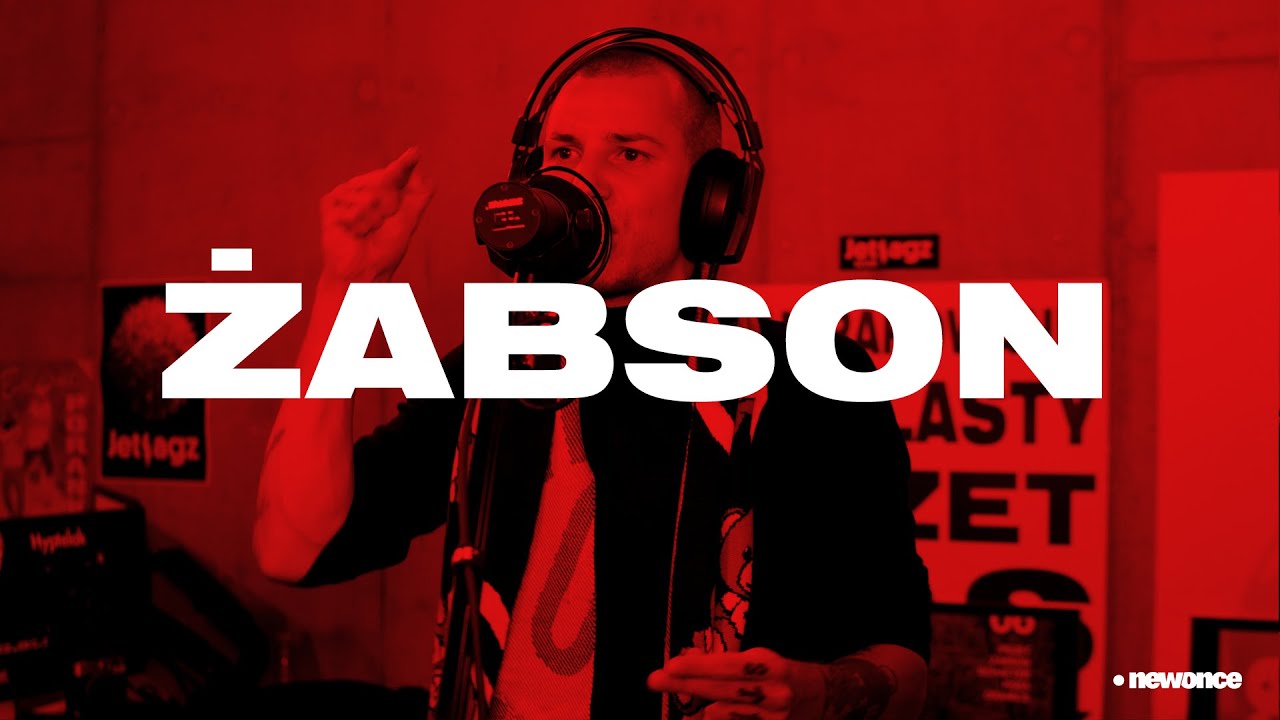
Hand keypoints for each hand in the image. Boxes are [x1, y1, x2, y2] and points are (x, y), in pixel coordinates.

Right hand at [320, 147, 434, 283]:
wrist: (362, 272)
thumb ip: (417, 198)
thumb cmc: (384, 251)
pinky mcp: (330, 203)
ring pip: (370, 192)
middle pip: (385, 179)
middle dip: (390, 205)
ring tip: (366, 230)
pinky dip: (359, 221)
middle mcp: (362, 189)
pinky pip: (354, 204)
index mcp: (380, 192)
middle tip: (380, 225)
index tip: (415, 153)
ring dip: (374, 217)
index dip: (404, 164)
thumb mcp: (407, 222)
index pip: (395, 173)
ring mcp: (344, 194)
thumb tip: (429, 176)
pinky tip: (353, 231)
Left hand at [647, 647, 825, 719]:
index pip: (729, 666)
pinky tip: (701, 719)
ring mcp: (775, 719)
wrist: (821, 697)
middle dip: (685, 685)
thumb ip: (726, 664)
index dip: (699, 667)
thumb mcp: (759, 661)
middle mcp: (775, 694)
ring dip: (700, 712)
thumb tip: (687, 662)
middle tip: (656, 680)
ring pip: (724, 716)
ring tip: (687, 712)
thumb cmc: (780, 675)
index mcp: (771, 667)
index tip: (671, 666)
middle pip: (721, 690)